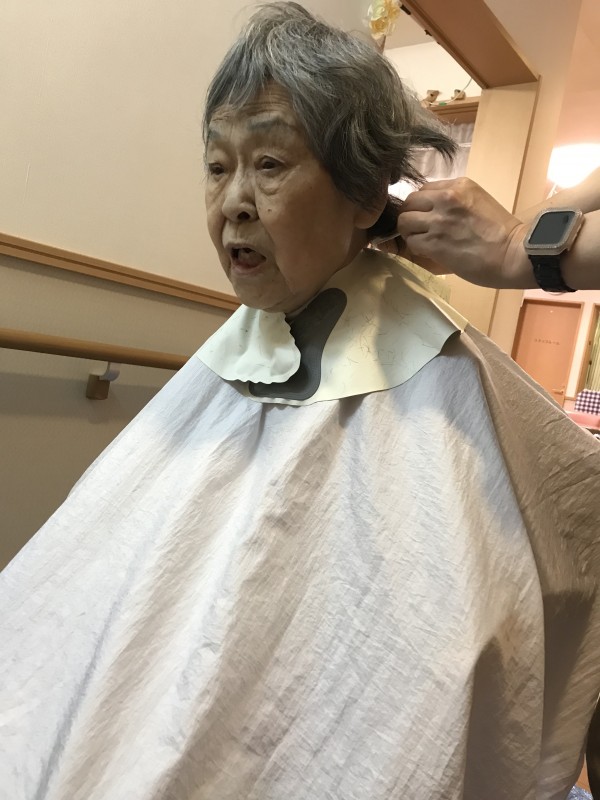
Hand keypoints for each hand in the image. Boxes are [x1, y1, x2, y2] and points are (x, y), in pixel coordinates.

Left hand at [387, 178, 533, 288]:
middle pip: (410, 202)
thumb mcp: (478, 203)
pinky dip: (416, 248)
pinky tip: (429, 251)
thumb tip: (431, 212)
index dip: (422, 205)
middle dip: (411, 216)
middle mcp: (447, 198)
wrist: (514, 254)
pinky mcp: (435, 242)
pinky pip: (411, 241)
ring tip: (423, 241)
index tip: (428, 217)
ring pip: (404, 221)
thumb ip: (454, 202)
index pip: (424, 190)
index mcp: (459, 186)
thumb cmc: (502, 234)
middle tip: (420, 229)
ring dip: (410, 232)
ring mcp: (439, 220)